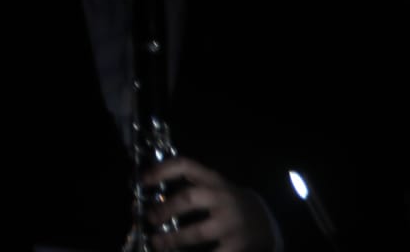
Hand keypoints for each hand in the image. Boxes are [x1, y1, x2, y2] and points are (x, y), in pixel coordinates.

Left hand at [143, 158, 277, 251]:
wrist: (266, 222)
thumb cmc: (229, 203)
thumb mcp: (214, 187)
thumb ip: (190, 187)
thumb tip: (150, 197)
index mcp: (214, 180)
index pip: (185, 166)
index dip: (162, 170)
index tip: (143, 180)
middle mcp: (223, 198)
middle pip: (189, 198)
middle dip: (165, 209)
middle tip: (149, 218)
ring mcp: (231, 224)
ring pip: (198, 232)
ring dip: (173, 239)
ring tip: (156, 242)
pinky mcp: (237, 246)